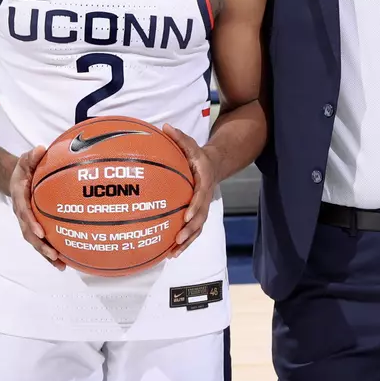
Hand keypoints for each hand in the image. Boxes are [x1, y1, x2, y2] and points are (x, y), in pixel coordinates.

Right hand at [8, 145, 64, 268]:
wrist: (15, 179)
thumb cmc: (24, 169)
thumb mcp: (25, 159)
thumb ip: (32, 155)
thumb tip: (41, 148)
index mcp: (19, 198)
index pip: (24, 213)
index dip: (31, 223)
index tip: (40, 232)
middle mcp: (22, 214)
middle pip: (29, 234)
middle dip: (40, 246)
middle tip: (53, 255)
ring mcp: (27, 222)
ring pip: (35, 242)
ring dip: (46, 254)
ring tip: (61, 266)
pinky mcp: (35, 227)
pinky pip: (42, 241)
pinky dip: (51, 252)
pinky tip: (65, 262)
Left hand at [161, 125, 214, 257]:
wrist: (214, 165)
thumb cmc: (198, 155)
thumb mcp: (191, 144)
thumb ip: (179, 137)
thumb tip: (165, 127)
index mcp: (204, 182)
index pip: (201, 197)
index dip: (195, 207)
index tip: (186, 216)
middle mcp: (205, 198)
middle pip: (201, 218)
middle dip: (190, 230)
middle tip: (178, 238)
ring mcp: (203, 208)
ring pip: (197, 228)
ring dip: (188, 241)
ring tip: (174, 253)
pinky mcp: (198, 214)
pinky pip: (193, 230)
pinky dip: (185, 242)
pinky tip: (171, 252)